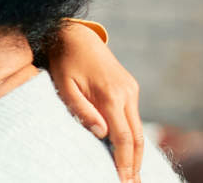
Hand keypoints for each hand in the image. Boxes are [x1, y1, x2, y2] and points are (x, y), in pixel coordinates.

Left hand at [49, 23, 142, 182]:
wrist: (75, 35)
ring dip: (136, 153)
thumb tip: (101, 134)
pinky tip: (128, 152)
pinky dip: (133, 138)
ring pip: (138, 129)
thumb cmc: (64, 62)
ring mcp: (131, 90)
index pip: (123, 137)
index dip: (125, 162)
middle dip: (136, 164)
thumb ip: (81, 110)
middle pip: (137, 137)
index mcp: (111, 95)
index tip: (123, 180)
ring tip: (132, 175)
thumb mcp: (64, 86)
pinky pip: (133, 118)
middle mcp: (127, 93)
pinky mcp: (129, 88)